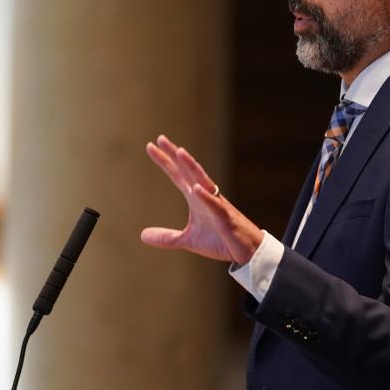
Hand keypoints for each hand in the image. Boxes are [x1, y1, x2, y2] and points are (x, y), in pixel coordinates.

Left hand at [141, 134, 262, 263]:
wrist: (247, 250)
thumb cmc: (221, 241)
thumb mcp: (188, 240)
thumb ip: (166, 237)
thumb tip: (142, 235)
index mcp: (195, 198)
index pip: (177, 175)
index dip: (165, 161)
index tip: (151, 146)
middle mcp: (205, 196)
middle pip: (188, 171)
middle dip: (176, 155)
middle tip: (161, 138)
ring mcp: (216, 205)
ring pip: (203, 181)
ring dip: (192, 167)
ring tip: (180, 152)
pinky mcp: (226, 219)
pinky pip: (215, 205)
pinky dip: (206, 197)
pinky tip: (196, 188)